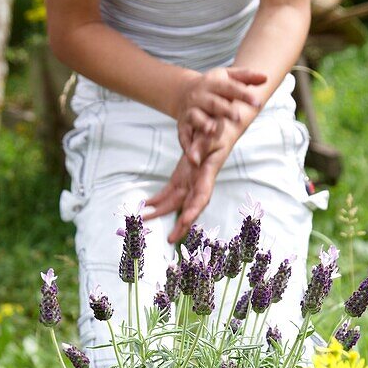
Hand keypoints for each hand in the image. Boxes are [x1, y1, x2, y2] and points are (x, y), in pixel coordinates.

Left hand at [144, 127, 238, 242]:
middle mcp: (199, 183)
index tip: (185, 222)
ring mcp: (190, 181)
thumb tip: (191, 159)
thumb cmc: (220, 132)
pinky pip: (169, 192)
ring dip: (162, 213)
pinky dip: (157, 200)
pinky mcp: (182, 177)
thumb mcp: (212, 137)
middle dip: (181, 224)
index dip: (194, 211)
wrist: (222, 129)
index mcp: (207, 175)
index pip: (201, 198)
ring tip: (145, 221)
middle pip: (189, 208)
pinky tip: (146, 206)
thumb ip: (201, 148)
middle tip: (171, 239)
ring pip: (176, 202)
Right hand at [176, 67, 265, 165]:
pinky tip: (192, 152)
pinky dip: (186, 143)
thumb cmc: (212, 87)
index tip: (257, 102)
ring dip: (203, 123)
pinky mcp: (182, 125)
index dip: (243, 94)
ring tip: (212, 130)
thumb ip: (246, 77)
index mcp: (212, 84)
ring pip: (196, 116)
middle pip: (213, 103)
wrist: (183, 92)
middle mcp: (199, 96)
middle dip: (224, 110)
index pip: (230, 88)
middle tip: (237, 117)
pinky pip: (183, 134)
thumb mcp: (227, 77)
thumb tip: (265, 78)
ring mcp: (190, 110)